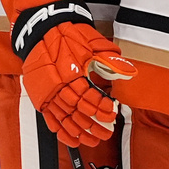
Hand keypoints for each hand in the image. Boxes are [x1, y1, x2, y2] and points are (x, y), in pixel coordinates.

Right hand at [12, 0, 136, 147]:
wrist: (44, 29)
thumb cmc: (70, 35)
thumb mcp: (93, 44)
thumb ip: (110, 61)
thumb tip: (128, 72)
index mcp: (72, 73)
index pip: (89, 98)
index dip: (102, 108)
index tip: (112, 114)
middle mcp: (58, 85)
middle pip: (78, 111)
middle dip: (94, 124)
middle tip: (107, 132)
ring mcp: (47, 92)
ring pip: (64, 118)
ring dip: (79, 131)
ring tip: (92, 139)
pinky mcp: (39, 96)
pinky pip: (50, 118)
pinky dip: (61, 131)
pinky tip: (72, 138)